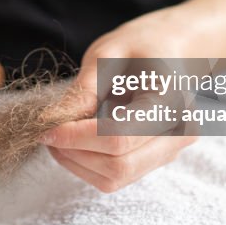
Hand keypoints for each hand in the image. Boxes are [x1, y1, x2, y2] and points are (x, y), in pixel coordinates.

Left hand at [41, 8, 200, 192]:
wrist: (170, 52)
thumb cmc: (140, 46)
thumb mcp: (108, 54)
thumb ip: (85, 88)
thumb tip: (54, 121)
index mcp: (171, 101)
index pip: (119, 136)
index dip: (76, 137)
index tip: (46, 127)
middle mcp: (178, 134)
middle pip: (118, 165)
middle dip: (74, 152)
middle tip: (47, 132)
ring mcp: (169, 151)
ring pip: (115, 178)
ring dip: (77, 162)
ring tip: (58, 136)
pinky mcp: (154, 160)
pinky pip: (116, 178)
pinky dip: (87, 165)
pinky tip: (73, 143)